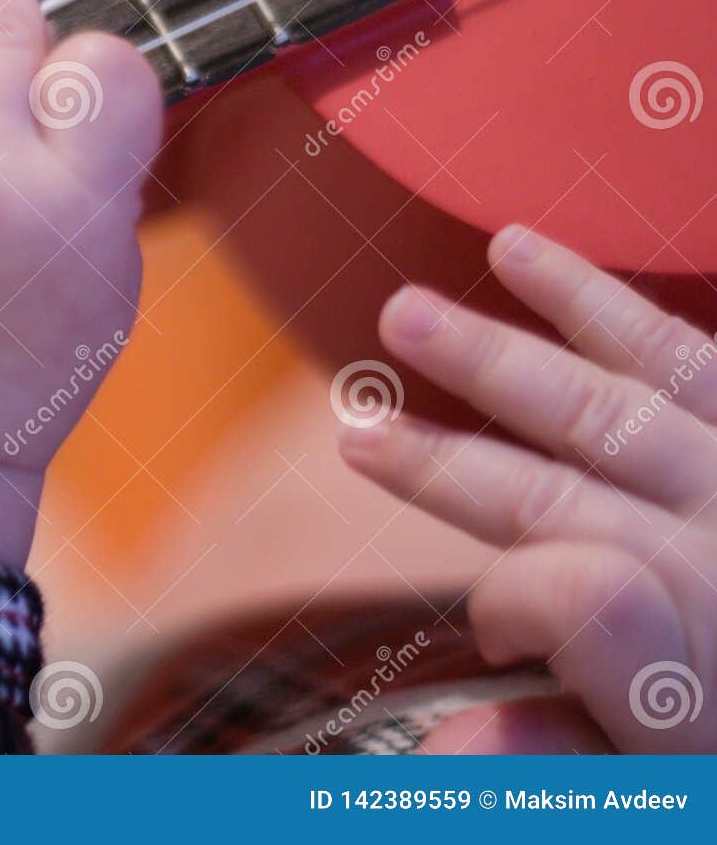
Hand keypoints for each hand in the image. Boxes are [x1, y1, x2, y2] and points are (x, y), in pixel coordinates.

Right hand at [340, 225, 716, 751]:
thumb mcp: (668, 784)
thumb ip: (565, 761)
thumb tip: (440, 754)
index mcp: (691, 666)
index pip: (574, 603)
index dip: (516, 606)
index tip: (485, 631)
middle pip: (565, 494)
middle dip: (449, 464)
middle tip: (355, 431)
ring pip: (614, 403)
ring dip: (497, 356)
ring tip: (406, 312)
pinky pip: (685, 356)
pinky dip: (598, 304)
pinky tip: (523, 254)